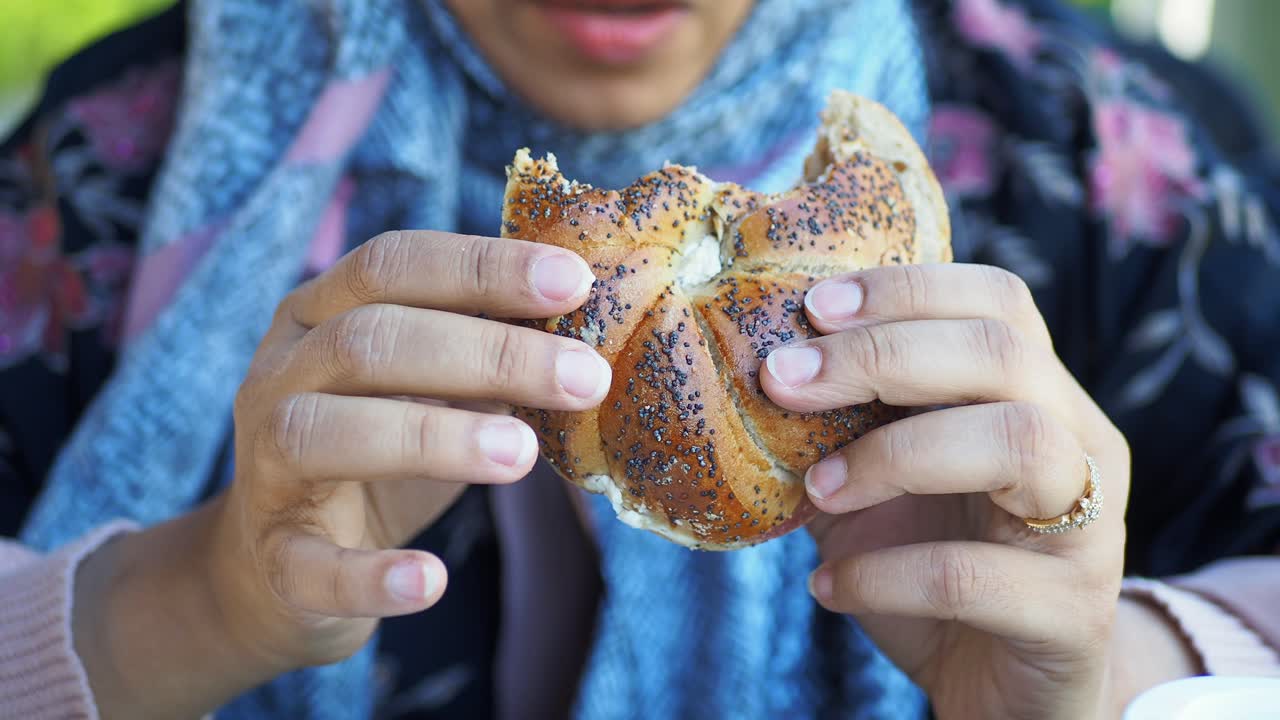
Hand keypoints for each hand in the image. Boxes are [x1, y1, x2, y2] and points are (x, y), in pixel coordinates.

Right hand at [206, 230, 609, 670]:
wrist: (281, 569)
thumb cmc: (381, 451)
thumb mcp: (434, 388)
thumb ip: (488, 356)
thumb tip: (590, 332)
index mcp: (319, 314)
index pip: (392, 265)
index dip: (482, 266)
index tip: (575, 281)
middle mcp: (279, 375)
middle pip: (368, 341)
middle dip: (488, 354)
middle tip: (586, 377)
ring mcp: (264, 466)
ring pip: (324, 433)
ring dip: (431, 439)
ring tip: (524, 455)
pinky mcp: (272, 557)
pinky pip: (309, 565)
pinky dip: (370, 574)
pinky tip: (432, 582)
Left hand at [761, 264, 1129, 719]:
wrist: (1005, 692)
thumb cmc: (936, 569)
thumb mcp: (883, 485)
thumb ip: (842, 429)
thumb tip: (755, 372)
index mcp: (1040, 397)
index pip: (998, 302)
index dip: (907, 291)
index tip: (812, 306)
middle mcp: (1080, 445)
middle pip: (1003, 353)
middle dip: (880, 356)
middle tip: (783, 379)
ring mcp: (1088, 528)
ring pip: (1017, 442)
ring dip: (893, 455)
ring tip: (816, 488)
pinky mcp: (1070, 615)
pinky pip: (973, 577)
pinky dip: (883, 574)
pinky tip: (828, 586)